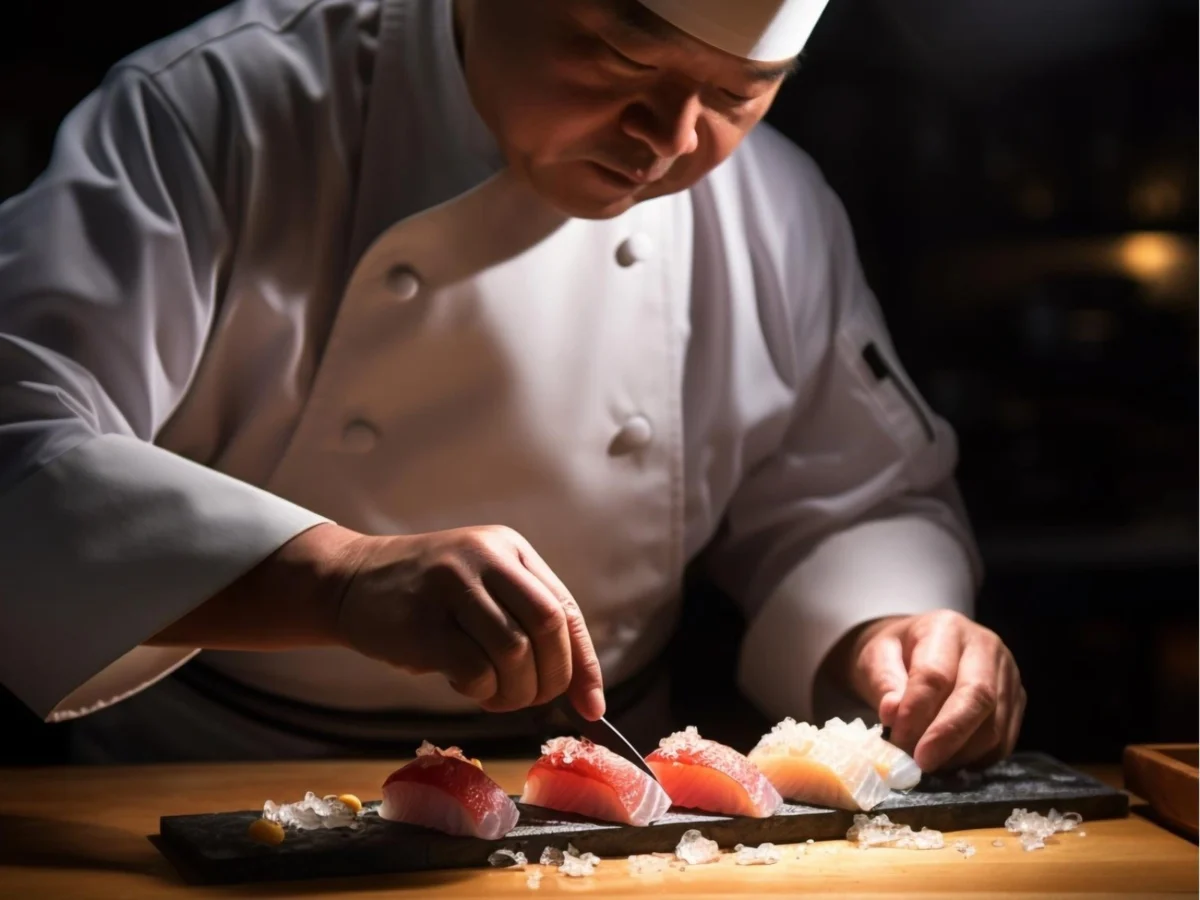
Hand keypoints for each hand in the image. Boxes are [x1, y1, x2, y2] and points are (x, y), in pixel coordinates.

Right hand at [328, 524, 605, 719]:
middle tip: (532, 701)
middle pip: (547, 625)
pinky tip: (466, 686)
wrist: (351, 581)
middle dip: (551, 679)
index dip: (585, 664)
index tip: (592, 707)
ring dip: (514, 691)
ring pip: (514, 650)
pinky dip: (479, 690)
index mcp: (510, 549)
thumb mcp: (483, 590)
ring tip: (495, 696)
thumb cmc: (429, 600)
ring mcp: (451, 584)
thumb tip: (586, 695)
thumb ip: (528, 624)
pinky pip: (473, 668)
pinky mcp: (421, 619)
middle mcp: (485, 557)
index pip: (565, 610)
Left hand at [838, 611, 1024, 771]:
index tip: (898, 741)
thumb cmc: (894, 653)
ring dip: (960, 752)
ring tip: (927, 762)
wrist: (917, 649)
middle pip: (978, 697)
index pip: (936, 675)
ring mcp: (1007, 674)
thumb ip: (883, 683)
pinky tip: (949, 761)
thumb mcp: (876, 657)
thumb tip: (891, 713)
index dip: (916, 712)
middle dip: (948, 736)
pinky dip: (976, 758)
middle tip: (921, 763)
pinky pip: (1004, 740)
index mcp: (946, 627)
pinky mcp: (1016, 700)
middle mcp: (985, 647)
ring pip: (995, 724)